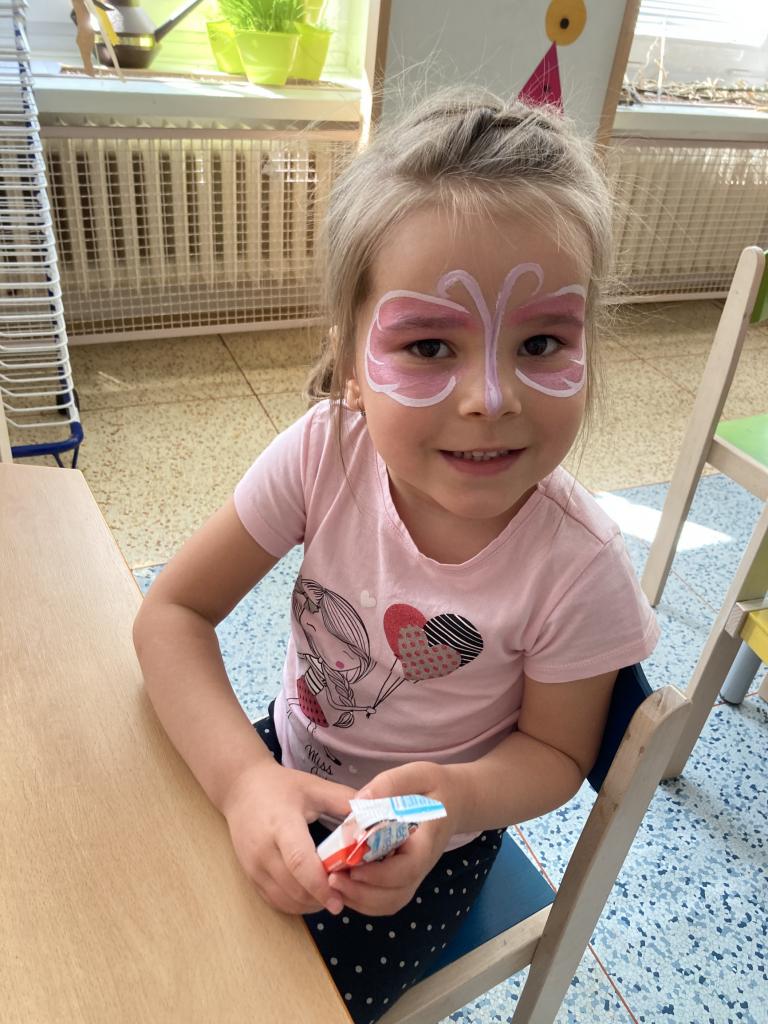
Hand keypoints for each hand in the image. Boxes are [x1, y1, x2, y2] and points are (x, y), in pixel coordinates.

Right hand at [223, 761, 356, 915]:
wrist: (241, 789)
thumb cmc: (281, 787)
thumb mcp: (314, 787)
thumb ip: (343, 800)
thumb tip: (375, 813)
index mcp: (281, 824)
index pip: (298, 861)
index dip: (320, 884)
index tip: (340, 900)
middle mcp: (263, 850)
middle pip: (293, 887)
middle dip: (321, 898)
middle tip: (347, 896)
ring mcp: (253, 866)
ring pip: (284, 899)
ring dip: (310, 904)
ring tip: (332, 895)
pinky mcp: (250, 876)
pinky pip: (274, 900)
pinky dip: (295, 904)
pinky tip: (313, 896)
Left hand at [327, 761, 463, 916]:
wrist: (455, 801)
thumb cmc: (435, 787)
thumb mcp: (418, 774)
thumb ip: (390, 785)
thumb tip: (360, 802)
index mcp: (425, 841)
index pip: (407, 868)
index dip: (379, 875)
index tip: (352, 867)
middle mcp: (421, 865)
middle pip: (395, 895)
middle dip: (362, 893)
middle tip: (332, 879)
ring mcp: (413, 875)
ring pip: (388, 903)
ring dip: (360, 900)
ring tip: (334, 884)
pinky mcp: (403, 877)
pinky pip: (385, 900)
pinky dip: (363, 900)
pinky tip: (344, 884)